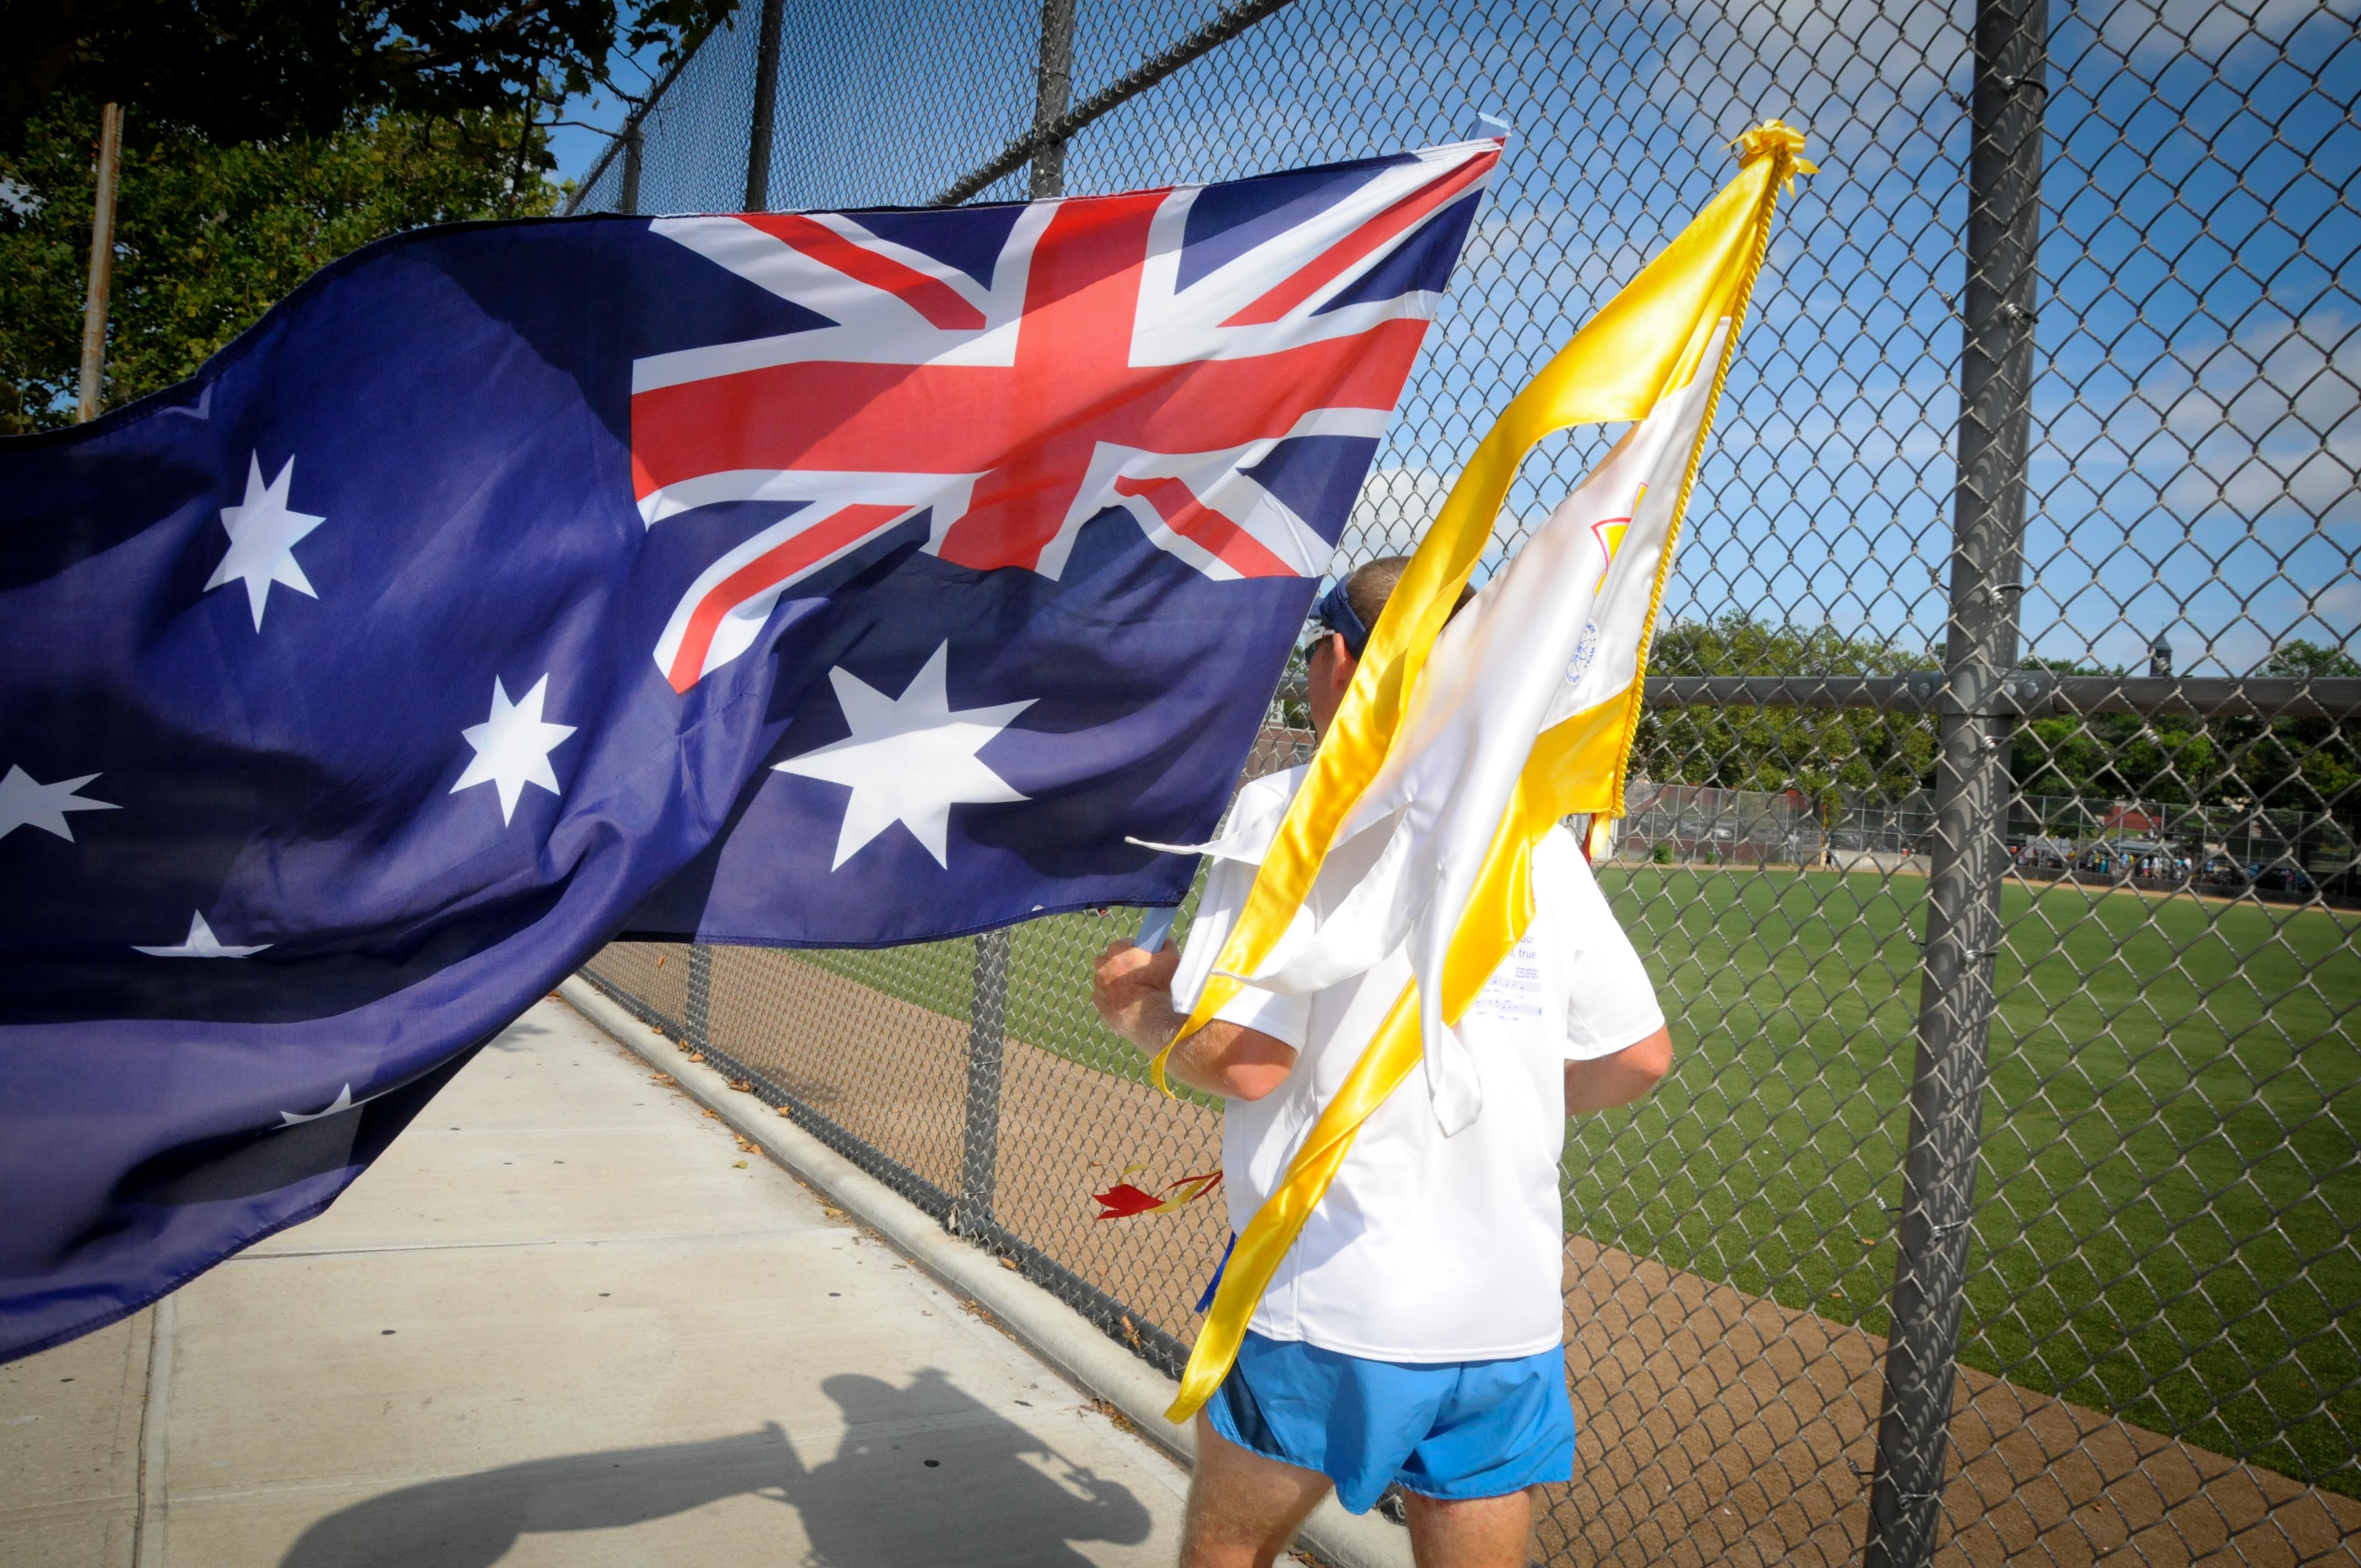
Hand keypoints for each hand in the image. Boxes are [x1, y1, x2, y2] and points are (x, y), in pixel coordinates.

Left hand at [1093, 938, 1181, 1056]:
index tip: (1142, 956)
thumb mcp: (1172, 960)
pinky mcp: (1099, 1004)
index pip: (1122, 944)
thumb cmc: (1162, 988)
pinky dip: (1112, 996)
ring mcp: (1099, 987)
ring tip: (1133, 990)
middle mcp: (1103, 968)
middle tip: (1137, 973)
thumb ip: (1166, 945)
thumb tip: (1163, 941)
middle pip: (1109, 959)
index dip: (1134, 949)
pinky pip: (1104, 995)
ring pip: (1105, 978)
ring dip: (1115, 980)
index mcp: (1118, 953)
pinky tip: (1127, 1002)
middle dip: (1121, 963)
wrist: (1153, 1021)